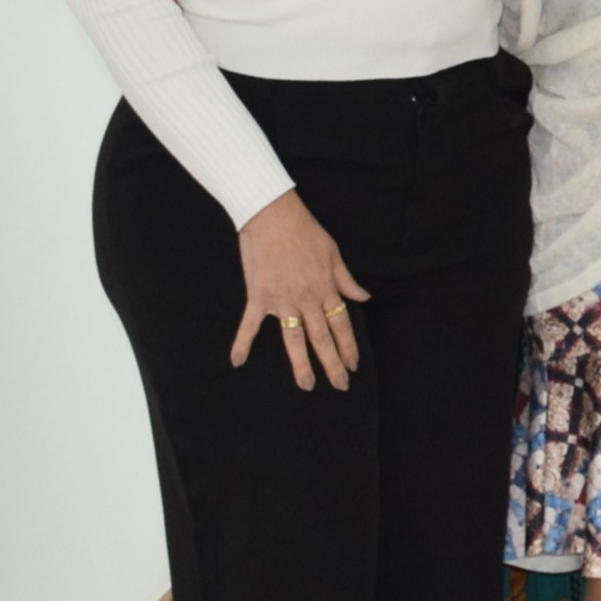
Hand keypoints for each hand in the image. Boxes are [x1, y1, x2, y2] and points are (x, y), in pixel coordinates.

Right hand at [231, 192, 369, 390]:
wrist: (273, 215)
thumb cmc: (305, 231)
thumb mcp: (334, 253)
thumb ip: (346, 280)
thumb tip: (363, 297)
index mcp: (326, 288)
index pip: (341, 324)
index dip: (348, 347)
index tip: (353, 365)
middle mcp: (307, 299)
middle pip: (322, 338)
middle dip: (332, 364)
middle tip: (340, 386)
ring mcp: (282, 300)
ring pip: (294, 339)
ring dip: (301, 364)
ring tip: (307, 386)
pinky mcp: (259, 296)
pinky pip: (251, 324)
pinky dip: (242, 343)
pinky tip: (237, 361)